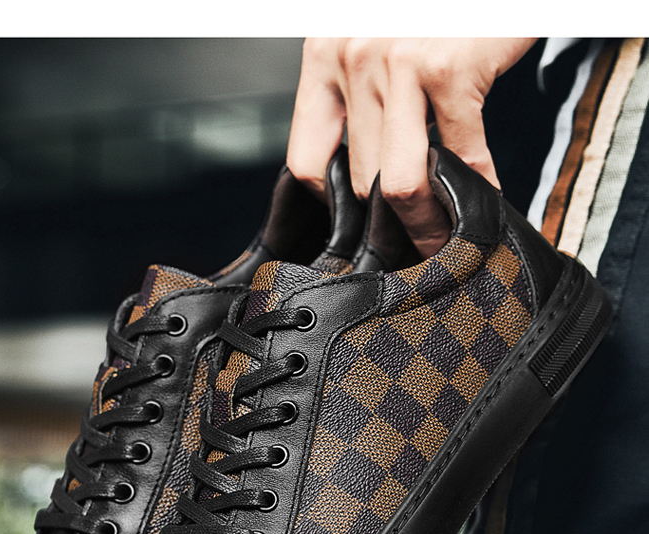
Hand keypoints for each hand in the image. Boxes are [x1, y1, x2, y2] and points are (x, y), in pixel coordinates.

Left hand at [287, 38, 536, 258]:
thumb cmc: (431, 9)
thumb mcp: (373, 39)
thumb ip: (358, 97)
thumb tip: (361, 171)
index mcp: (325, 57)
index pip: (306, 161)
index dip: (333, 206)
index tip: (359, 225)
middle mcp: (353, 58)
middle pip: (357, 181)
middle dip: (388, 225)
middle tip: (411, 248)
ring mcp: (399, 63)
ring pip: (399, 181)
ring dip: (427, 223)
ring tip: (443, 238)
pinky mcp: (449, 68)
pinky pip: (460, 154)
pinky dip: (479, 187)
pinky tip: (488, 198)